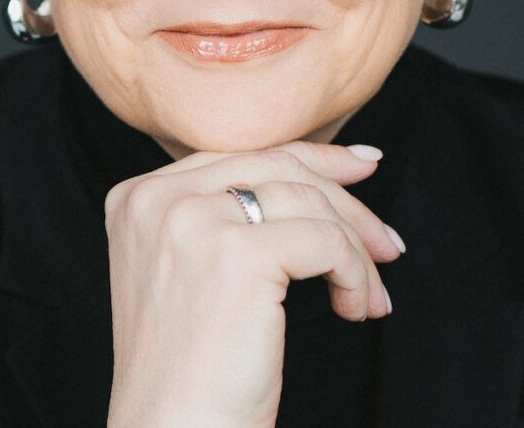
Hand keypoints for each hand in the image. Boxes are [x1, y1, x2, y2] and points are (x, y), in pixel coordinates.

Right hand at [104, 140, 404, 427]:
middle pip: (277, 166)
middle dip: (345, 199)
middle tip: (384, 240)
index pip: (242, 155)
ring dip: (354, 248)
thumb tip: (325, 168)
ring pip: (307, 201)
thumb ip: (228, 210)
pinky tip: (355, 307)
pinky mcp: (235, 255)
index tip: (360, 168)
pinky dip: (354, 273)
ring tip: (369, 293)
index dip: (311, 158)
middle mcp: (157, 198)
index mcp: (138, 195)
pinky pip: (324, 242)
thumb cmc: (190, 369)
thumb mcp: (191, 266)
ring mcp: (192, 221)